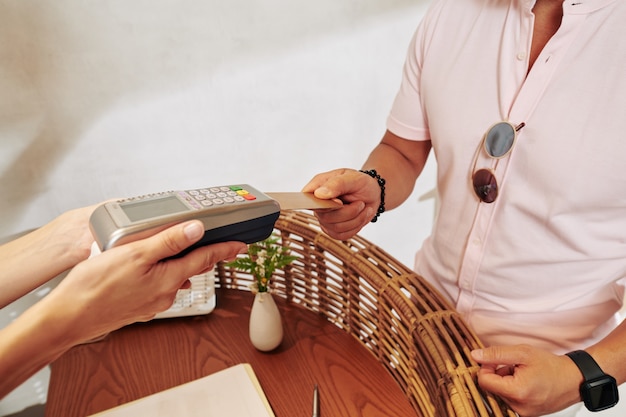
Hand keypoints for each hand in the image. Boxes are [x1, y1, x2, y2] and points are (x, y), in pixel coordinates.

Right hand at [46, 220, 246, 343]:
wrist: (70, 317)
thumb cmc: (96, 286)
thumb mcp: (135, 254)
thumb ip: (168, 241)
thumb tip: (196, 229)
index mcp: (168, 279)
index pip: (205, 259)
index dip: (224, 248)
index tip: (240, 244)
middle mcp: (165, 294)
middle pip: (191, 268)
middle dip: (204, 255)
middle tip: (215, 243)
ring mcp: (152, 303)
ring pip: (173, 277)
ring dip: (179, 264)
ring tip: (177, 249)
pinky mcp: (139, 306)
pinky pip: (158, 286)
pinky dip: (161, 274)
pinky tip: (148, 268)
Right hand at [302, 168, 379, 239]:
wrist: (372, 193)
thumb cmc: (360, 183)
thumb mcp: (352, 178)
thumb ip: (336, 184)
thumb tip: (319, 194)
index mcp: (316, 188)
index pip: (307, 201)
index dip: (323, 206)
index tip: (340, 202)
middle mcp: (318, 205)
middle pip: (326, 218)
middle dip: (349, 212)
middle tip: (360, 203)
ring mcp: (324, 219)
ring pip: (336, 228)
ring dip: (356, 219)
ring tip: (363, 207)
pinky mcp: (333, 230)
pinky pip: (342, 235)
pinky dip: (356, 226)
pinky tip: (361, 215)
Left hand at [471, 344, 582, 415]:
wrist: (574, 380)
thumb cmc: (551, 366)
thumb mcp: (522, 353)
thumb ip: (496, 354)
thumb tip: (475, 355)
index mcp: (516, 392)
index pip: (483, 381)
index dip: (486, 367)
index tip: (495, 359)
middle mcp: (518, 407)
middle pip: (491, 387)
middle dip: (498, 373)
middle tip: (514, 366)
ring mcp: (523, 412)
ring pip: (500, 393)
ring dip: (506, 381)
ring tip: (523, 374)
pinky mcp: (527, 414)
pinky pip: (510, 399)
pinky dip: (513, 389)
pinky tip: (526, 382)